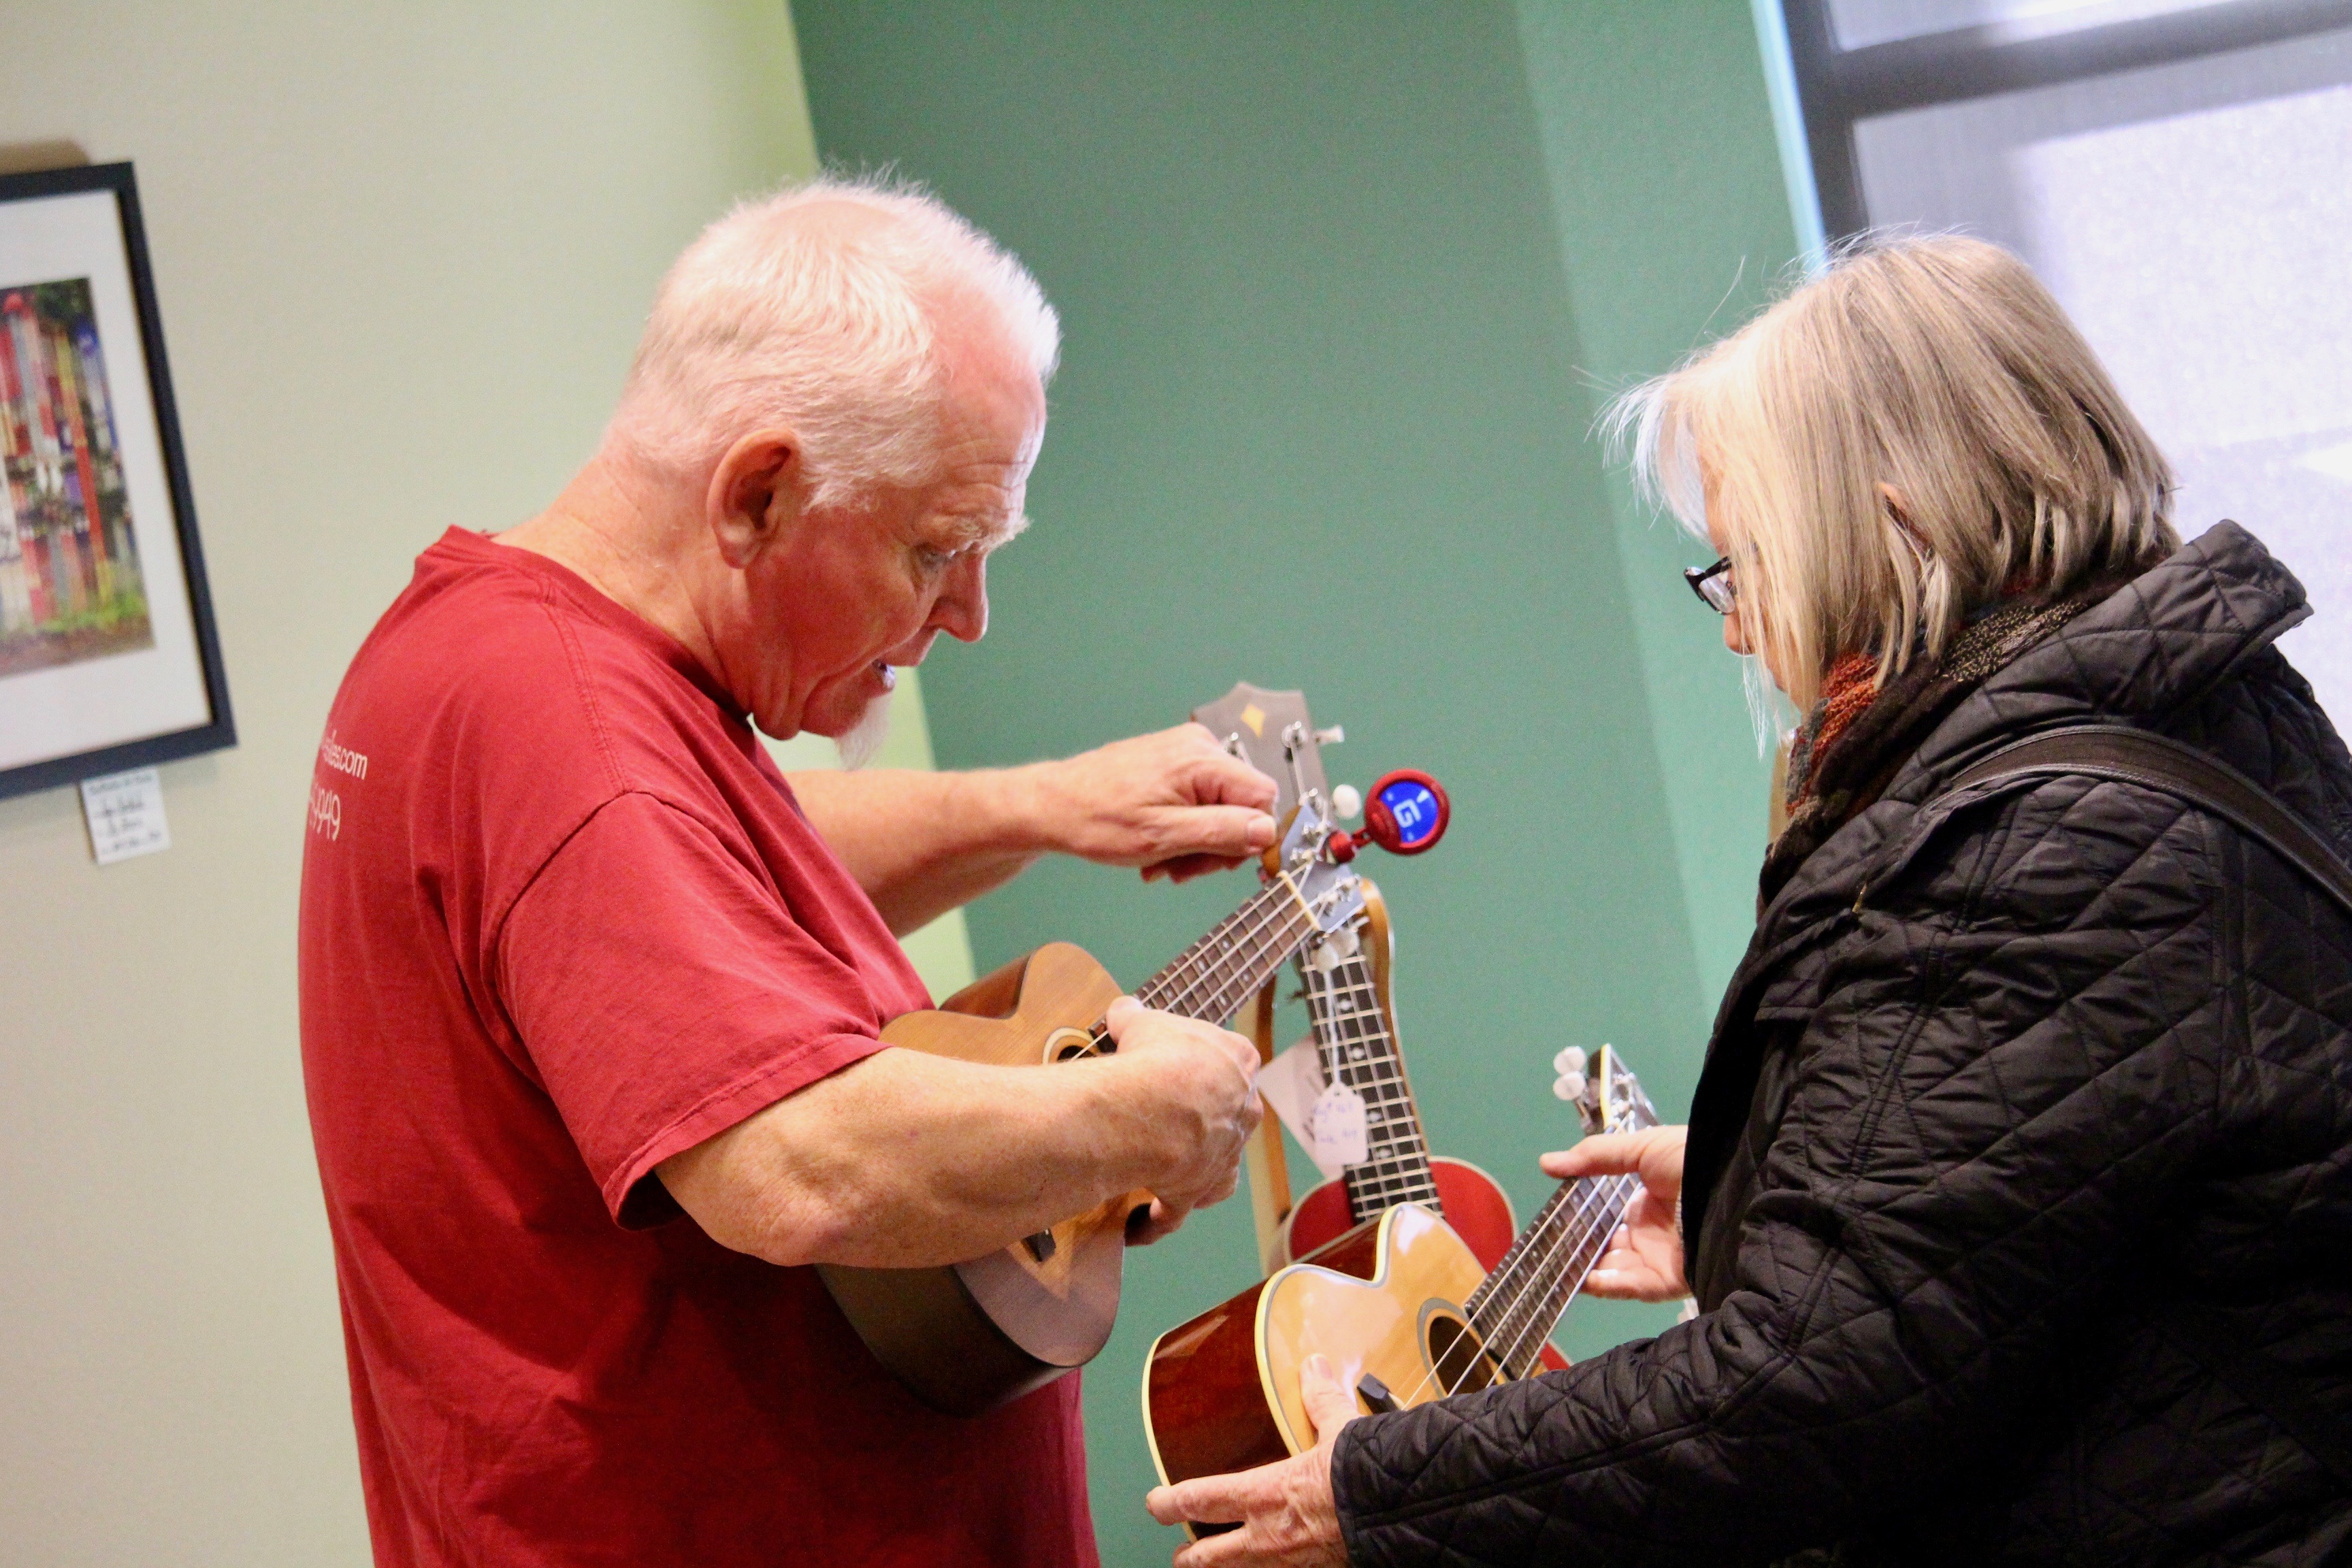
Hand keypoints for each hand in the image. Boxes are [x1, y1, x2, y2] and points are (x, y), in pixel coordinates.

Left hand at [1030, 724, 1277, 882]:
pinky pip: (1197, 802)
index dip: (1252, 837)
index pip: (1263, 797)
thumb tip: (1267, 831)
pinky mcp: (1172, 764)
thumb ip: (1222, 832)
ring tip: (1163, 864)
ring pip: (1219, 808)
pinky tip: (1159, 849)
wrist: (1052, 806)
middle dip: (1217, 845)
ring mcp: (1184, 754)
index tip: (1229, 866)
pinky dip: (1183, 830)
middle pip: (1241, 805)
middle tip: (1184, 870)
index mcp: (1201, 759)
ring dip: (1197, 844)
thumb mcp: (1164, 836)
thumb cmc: (1096, 819)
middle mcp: (1198, 747)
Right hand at [1106, 997, 1262, 1243]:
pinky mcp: (1198, 1191)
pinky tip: (1140, 1223)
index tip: (1176, 1061)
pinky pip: (1178, 1211)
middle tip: (1166, 1112)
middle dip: (1203, 1112)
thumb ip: (1135, 1015)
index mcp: (1239, 1061)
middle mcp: (1243, 1109)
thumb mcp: (1143, 1022)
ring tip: (1164, 1169)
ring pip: (1218, 1163)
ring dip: (1195, 1166)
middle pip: (1229, 1111)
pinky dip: (1159, 1218)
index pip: (1230, 1058)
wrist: (1154, 1110)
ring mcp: (1225, 1155)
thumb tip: (1124, 1008)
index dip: (1201, 1060)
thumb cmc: (1156, 1057)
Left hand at [1146, 1353, 1353, 1565]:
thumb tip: (1314, 1368)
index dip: (1168, 1504)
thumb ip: (1320, 1400)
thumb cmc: (1364, 1476)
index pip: (1197, 1501)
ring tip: (1216, 1566)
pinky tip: (1276, 1562)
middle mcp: (1266, 1538)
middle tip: (1181, 1553)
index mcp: (1261, 1495)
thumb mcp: (1339, 1429)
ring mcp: (1289, 1563)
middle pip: (1207, 1558)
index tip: (1156, 1504)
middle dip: (1190, 1557)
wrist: (1404, 1515)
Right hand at [1541, 1125, 1688, 1300]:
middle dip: (1577, 1250)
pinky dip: (1610, 1285)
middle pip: (1606, 1249)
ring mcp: (1661, 1260)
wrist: (1737, 1185)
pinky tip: (1587, 1278)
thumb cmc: (1693, 1161)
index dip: (1579, 1222)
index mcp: (1646, 1204)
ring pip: (1614, 1272)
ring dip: (1587, 1270)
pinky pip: (1634, 1288)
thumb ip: (1596, 1156)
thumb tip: (1545, 1163)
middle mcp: (1652, 1235)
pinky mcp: (1671, 1281)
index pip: (1605, 1220)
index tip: (1550, 1221)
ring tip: (1557, 1267)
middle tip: (1546, 1249)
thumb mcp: (1644, 1148)